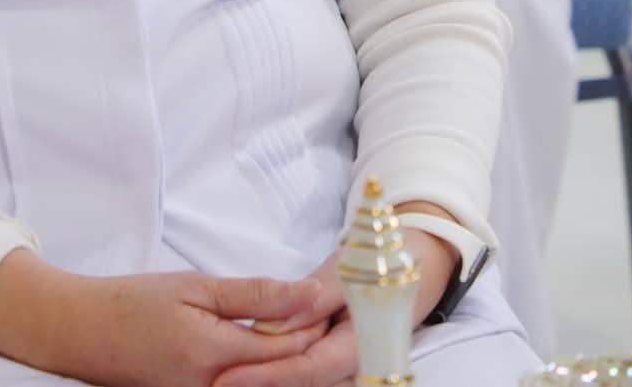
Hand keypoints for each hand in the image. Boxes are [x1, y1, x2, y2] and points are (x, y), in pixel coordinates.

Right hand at [0, 248, 337, 386]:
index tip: (335, 293)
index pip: (291, 347)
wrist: (80, 333)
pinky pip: (248, 386)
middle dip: (313, 341)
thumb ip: (254, 296)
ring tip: (307, 323)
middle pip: (287, 373)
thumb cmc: (132, 303)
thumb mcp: (194, 288)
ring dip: (294, 355)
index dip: (317, 321)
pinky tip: (274, 343)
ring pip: (271, 383)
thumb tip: (307, 294)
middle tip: (332, 307)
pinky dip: (268, 367)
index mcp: (216, 356)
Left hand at [213, 214, 457, 386]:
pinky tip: (247, 369)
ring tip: (225, 378)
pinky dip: (278, 369)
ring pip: (303, 379)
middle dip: (261, 383)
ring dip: (267, 378)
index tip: (226, 379)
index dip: (267, 376)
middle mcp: (356, 361)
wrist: (416, 257)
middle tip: (215, 383)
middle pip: (302, 382)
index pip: (308, 370)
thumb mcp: (348, 269)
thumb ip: (313, 298)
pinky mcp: (336, 354)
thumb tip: (274, 328)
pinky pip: (306, 367)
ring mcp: (346, 360)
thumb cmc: (383, 258)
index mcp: (363, 342)